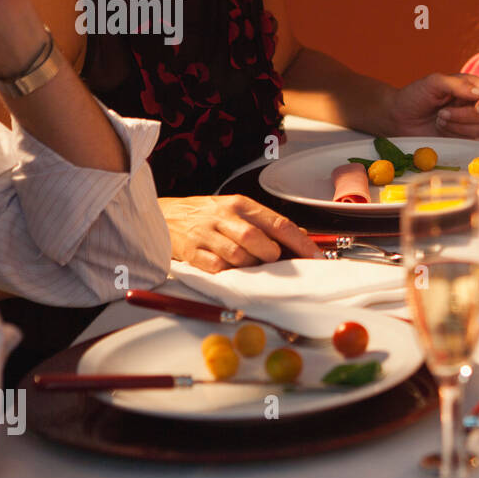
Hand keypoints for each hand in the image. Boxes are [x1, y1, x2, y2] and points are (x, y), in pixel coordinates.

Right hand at [160, 194, 319, 272]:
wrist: (162, 215)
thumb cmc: (206, 215)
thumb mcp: (236, 211)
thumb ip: (266, 224)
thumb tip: (300, 237)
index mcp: (240, 204)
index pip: (278, 223)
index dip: (300, 243)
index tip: (316, 257)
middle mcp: (223, 216)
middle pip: (257, 239)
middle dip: (271, 255)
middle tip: (271, 260)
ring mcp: (206, 235)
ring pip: (238, 256)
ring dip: (250, 265)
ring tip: (247, 263)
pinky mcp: (191, 253)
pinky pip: (217, 268)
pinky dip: (228, 272)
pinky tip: (228, 268)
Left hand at [391, 72, 478, 138]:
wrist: (399, 117)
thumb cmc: (414, 96)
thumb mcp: (434, 83)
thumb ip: (457, 85)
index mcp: (471, 85)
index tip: (478, 107)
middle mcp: (474, 102)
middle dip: (466, 116)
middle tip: (442, 113)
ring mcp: (471, 120)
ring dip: (460, 126)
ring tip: (440, 119)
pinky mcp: (464, 135)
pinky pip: (473, 138)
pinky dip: (456, 134)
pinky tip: (442, 128)